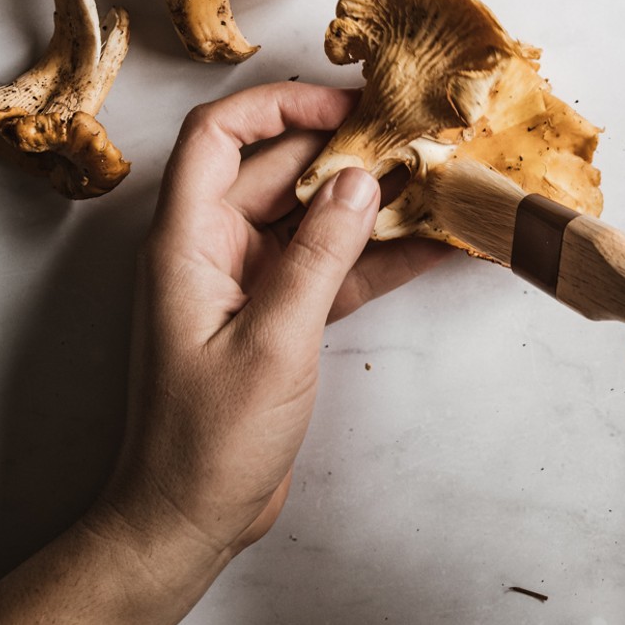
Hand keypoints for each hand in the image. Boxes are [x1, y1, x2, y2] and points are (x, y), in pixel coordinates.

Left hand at [96, 82, 446, 563]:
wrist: (189, 518)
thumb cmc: (208, 439)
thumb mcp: (273, 340)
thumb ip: (319, 255)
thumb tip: (361, 179)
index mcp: (188, 241)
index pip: (220, 136)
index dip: (279, 106)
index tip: (345, 107)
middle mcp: (215, 249)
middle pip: (279, 171)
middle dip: (345, 151)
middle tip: (413, 137)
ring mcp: (249, 281)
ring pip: (314, 217)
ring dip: (371, 202)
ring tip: (436, 180)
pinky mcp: (280, 315)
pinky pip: (333, 266)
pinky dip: (378, 256)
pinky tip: (433, 244)